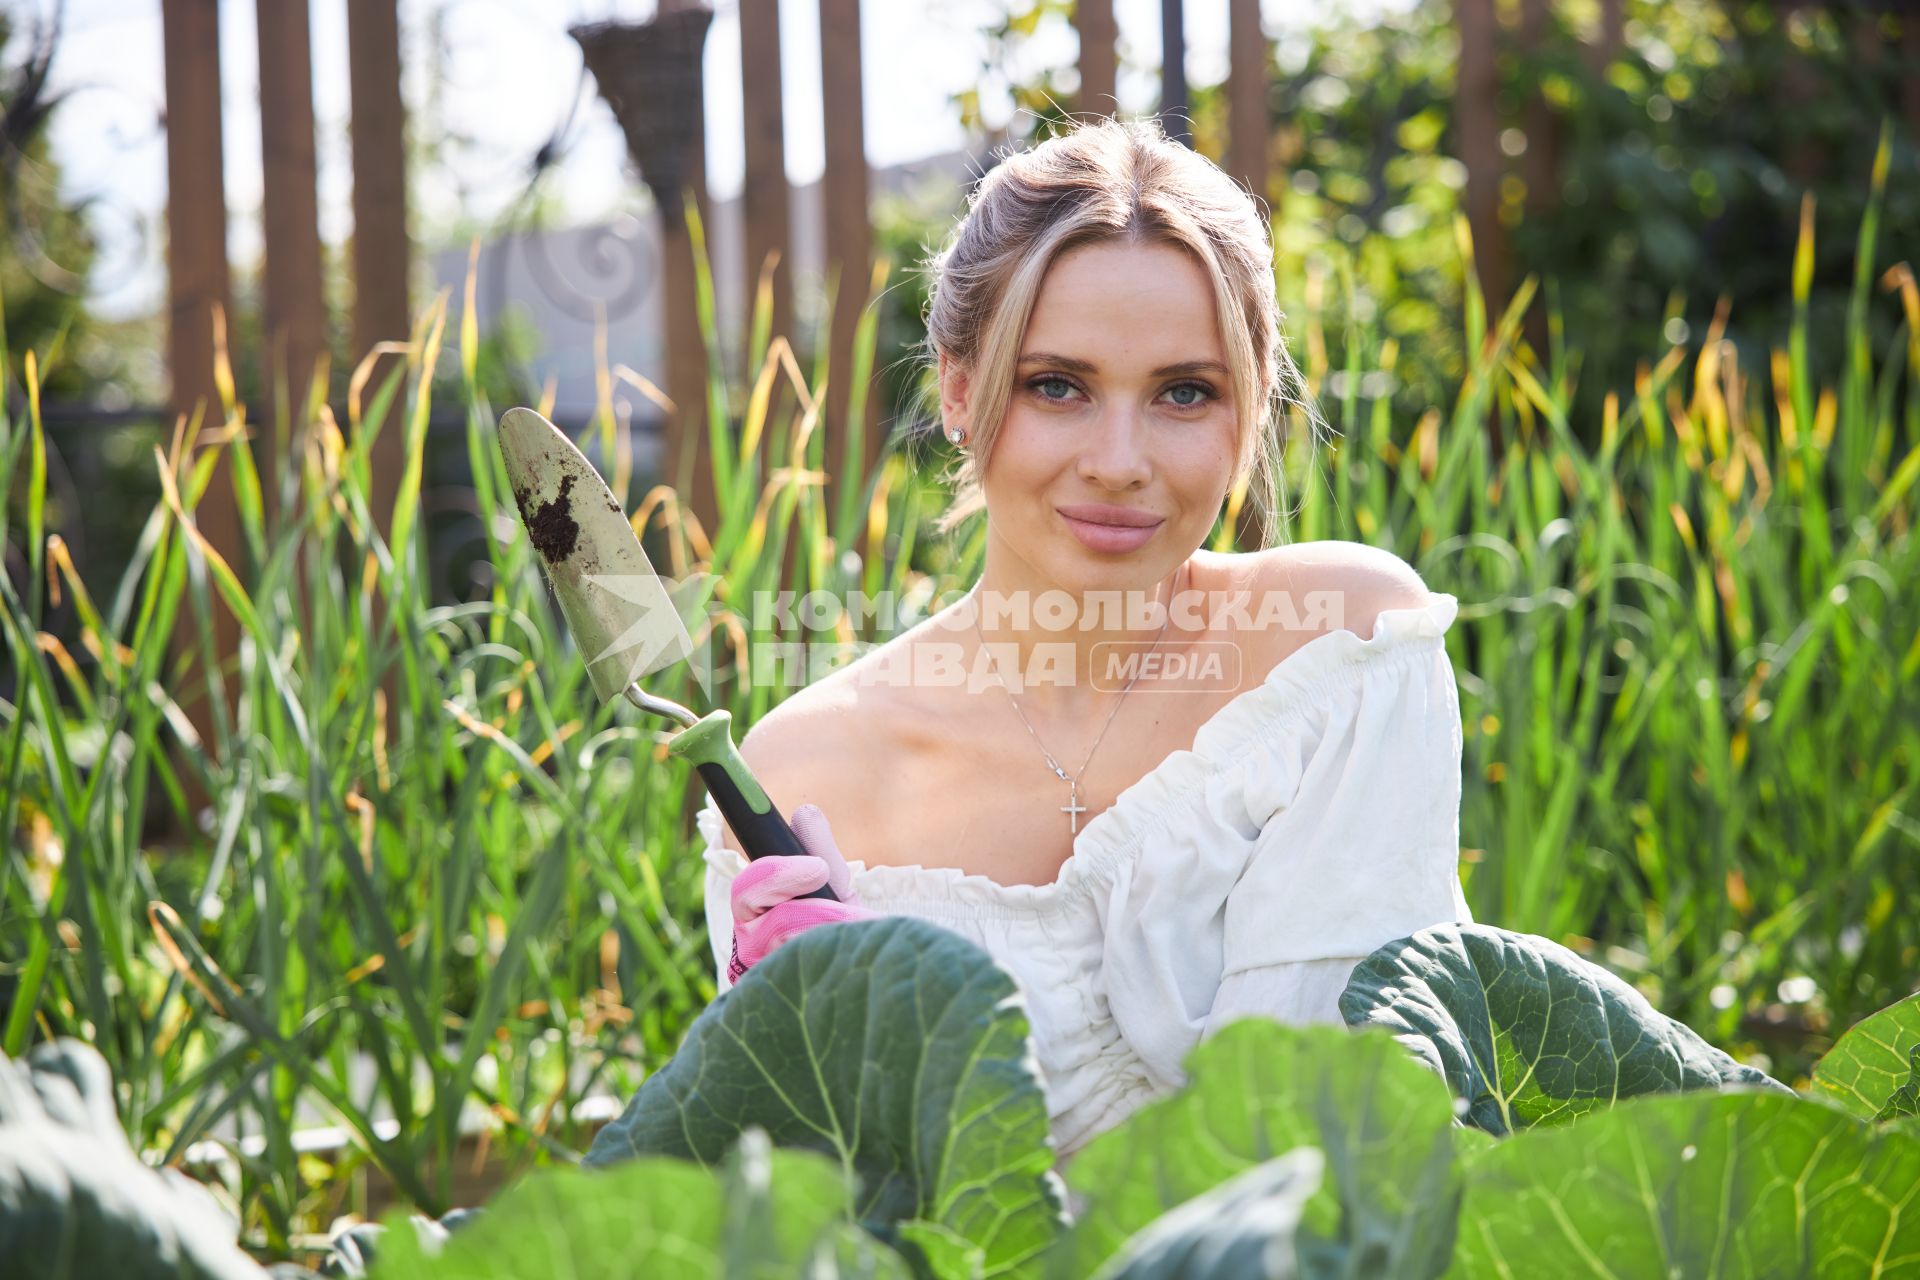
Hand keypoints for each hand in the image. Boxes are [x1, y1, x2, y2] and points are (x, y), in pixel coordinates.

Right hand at [727, 804, 876, 983]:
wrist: (856, 987)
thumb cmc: (836, 934)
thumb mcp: (832, 891)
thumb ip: (819, 852)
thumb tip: (805, 812)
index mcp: (752, 911)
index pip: (748, 886)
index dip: (779, 873)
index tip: (818, 869)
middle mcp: (747, 946)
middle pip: (774, 922)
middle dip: (818, 912)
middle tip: (849, 911)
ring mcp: (759, 980)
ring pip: (795, 949)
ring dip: (836, 938)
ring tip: (861, 938)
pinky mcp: (773, 1005)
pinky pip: (809, 979)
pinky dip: (836, 965)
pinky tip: (851, 964)